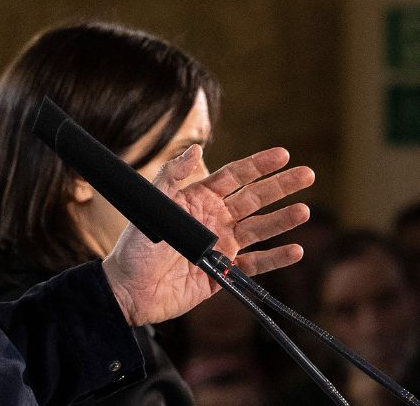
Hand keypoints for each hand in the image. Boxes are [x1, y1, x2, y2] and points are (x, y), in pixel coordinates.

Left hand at [101, 144, 313, 325]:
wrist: (128, 289)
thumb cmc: (135, 247)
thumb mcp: (152, 206)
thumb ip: (172, 176)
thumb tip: (195, 148)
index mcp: (198, 200)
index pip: (234, 177)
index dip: (258, 166)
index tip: (283, 154)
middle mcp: (214, 220)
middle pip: (254, 199)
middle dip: (281, 187)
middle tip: (308, 174)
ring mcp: (221, 247)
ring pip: (259, 230)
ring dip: (282, 220)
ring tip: (303, 211)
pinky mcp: (223, 274)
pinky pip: (255, 265)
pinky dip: (275, 259)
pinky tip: (294, 250)